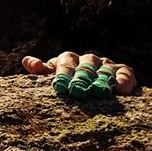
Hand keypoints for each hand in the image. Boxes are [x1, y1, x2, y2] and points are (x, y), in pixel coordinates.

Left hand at [22, 52, 136, 96]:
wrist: (92, 83)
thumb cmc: (66, 79)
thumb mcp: (52, 75)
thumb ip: (41, 69)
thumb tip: (27, 62)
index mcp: (68, 58)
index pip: (65, 62)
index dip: (62, 73)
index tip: (59, 86)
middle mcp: (87, 59)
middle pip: (84, 67)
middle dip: (80, 79)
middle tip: (77, 91)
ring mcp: (105, 64)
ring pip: (103, 71)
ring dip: (101, 81)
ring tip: (98, 92)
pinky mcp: (122, 71)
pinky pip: (124, 73)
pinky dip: (123, 80)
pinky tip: (120, 89)